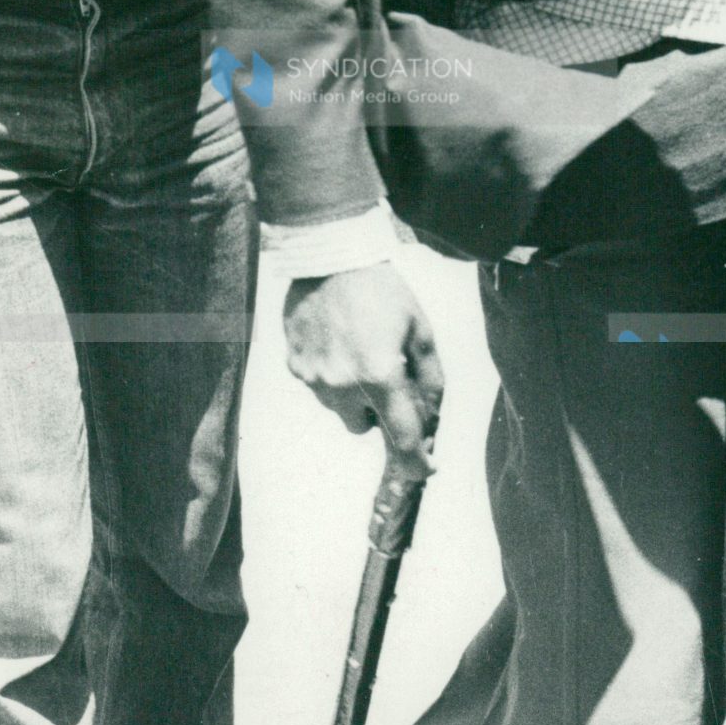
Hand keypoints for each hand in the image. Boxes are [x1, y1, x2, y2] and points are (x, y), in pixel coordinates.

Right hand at [283, 265, 443, 479]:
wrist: (331, 256)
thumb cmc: (382, 291)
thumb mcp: (421, 330)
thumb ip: (431, 380)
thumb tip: (431, 418)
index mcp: (379, 375)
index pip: (401, 438)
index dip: (416, 461)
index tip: (426, 468)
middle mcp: (342, 384)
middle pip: (364, 425)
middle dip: (376, 409)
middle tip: (383, 375)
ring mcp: (313, 376)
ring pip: (337, 407)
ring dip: (350, 391)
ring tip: (356, 347)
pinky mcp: (294, 364)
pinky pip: (317, 385)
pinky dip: (329, 373)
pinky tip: (336, 340)